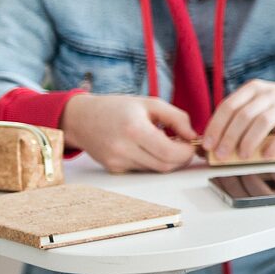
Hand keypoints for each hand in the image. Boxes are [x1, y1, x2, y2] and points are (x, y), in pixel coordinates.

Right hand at [60, 93, 198, 172]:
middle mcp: (123, 149)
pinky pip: (142, 170)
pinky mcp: (114, 169)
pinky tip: (147, 147)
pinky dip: (151, 161)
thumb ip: (177, 118)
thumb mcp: (150, 103)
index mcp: (134, 129)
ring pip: (155, 169)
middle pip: (165, 166)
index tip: (191, 142)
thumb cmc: (117, 108)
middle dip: (181, 157)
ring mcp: (117, 162)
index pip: (170, 153)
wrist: (81, 118)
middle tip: (183, 144)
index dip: (187, 152)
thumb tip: (193, 136)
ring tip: (163, 141)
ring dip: (167, 159)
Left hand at [201, 80, 274, 161]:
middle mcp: (269, 93)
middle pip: (244, 115)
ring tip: (242, 156)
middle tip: (221, 155)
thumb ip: (239, 114)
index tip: (208, 144)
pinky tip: (267, 155)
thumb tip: (214, 141)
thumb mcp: (257, 101)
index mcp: (253, 88)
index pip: (229, 106)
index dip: (216, 126)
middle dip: (229, 137)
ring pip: (263, 122)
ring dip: (249, 141)